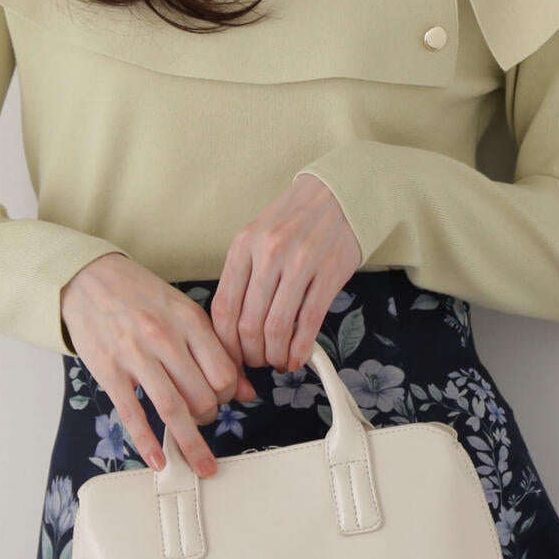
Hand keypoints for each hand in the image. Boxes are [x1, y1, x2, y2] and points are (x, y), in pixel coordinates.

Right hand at [60, 253, 257, 478]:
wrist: (88, 278)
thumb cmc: (140, 294)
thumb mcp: (183, 310)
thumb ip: (215, 348)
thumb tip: (245, 390)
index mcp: (188, 320)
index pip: (225, 372)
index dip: (230, 394)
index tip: (224, 397)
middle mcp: (164, 338)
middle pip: (203, 396)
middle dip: (210, 416)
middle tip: (204, 416)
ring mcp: (135, 355)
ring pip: (173, 410)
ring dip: (191, 443)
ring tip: (200, 462)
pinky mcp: (109, 371)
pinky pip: (132, 414)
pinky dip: (147, 442)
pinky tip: (158, 460)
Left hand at [210, 173, 362, 374]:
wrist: (334, 194)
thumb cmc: (291, 220)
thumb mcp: (255, 237)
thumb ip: (242, 276)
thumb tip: (231, 329)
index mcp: (242, 246)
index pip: (224, 307)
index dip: (225, 343)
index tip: (231, 359)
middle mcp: (268, 254)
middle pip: (248, 323)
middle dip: (251, 355)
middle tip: (257, 363)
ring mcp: (300, 262)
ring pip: (277, 327)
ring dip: (275, 355)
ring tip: (278, 361)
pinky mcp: (330, 272)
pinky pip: (310, 321)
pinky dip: (301, 348)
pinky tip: (298, 357)